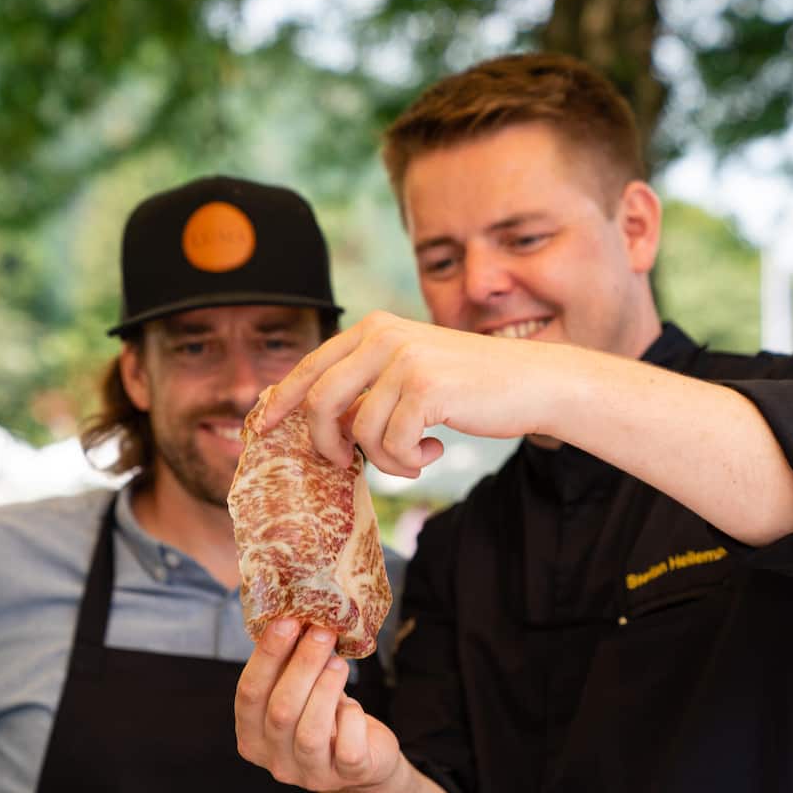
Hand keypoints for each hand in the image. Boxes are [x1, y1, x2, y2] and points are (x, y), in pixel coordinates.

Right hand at [235, 619, 400, 792]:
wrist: (366, 756)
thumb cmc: (326, 714)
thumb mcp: (301, 691)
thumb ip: (289, 664)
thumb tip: (293, 613)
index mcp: (252, 737)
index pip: (248, 694)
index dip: (266, 656)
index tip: (286, 621)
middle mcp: (275, 761)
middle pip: (280, 711)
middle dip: (302, 665)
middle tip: (322, 632)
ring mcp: (310, 775)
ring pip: (310, 732)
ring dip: (325, 688)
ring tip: (339, 662)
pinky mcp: (347, 777)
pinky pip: (347, 749)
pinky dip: (352, 718)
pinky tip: (352, 703)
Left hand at [255, 310, 564, 477]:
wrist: (533, 381)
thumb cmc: (470, 387)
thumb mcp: (412, 374)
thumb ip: (370, 386)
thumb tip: (317, 420)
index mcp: (373, 328)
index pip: (311, 368)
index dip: (281, 402)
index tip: (259, 430)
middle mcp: (383, 335)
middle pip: (321, 403)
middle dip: (328, 444)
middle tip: (349, 464)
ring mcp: (403, 359)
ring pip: (359, 432)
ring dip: (385, 459)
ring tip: (414, 455)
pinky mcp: (425, 387)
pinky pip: (391, 444)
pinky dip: (408, 460)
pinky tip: (434, 449)